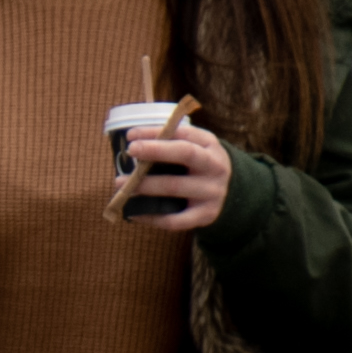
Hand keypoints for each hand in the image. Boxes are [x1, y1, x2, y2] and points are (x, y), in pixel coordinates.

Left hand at [117, 120, 229, 234]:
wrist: (232, 193)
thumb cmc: (198, 166)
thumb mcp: (194, 147)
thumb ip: (169, 143)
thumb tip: (132, 141)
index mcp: (209, 145)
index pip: (183, 134)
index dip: (156, 133)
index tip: (130, 135)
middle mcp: (215, 166)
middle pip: (185, 154)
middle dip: (156, 151)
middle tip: (130, 151)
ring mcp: (212, 192)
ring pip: (174, 186)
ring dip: (144, 185)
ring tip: (119, 183)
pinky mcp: (206, 215)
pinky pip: (175, 219)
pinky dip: (151, 217)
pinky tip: (133, 213)